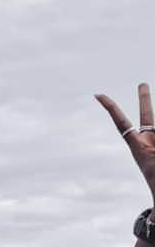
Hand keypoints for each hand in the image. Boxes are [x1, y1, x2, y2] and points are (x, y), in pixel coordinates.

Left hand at [96, 83, 154, 202]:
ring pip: (153, 122)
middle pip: (146, 115)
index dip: (111, 108)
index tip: (98, 94)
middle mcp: (147, 142)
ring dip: (149, 109)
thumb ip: (145, 148)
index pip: (122, 122)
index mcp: (137, 147)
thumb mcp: (149, 162)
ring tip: (147, 105)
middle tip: (142, 84)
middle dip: (145, 98)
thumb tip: (146, 140)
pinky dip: (154, 135)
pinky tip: (152, 152)